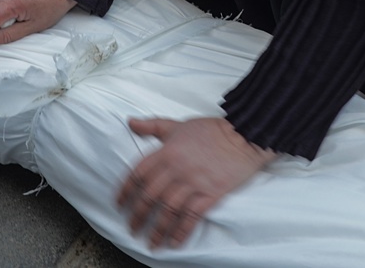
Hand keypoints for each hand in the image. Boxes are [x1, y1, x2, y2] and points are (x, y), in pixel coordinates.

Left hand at [118, 117, 277, 248]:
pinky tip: (175, 242)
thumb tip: (131, 122)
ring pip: (168, 210)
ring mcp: (193, 182)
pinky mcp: (211, 193)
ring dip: (158, 229)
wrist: (244, 134)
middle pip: (150, 196)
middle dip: (138, 216)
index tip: (119, 204)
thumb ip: (153, 125)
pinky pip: (192, 216)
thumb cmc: (212, 130)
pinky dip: (181, 231)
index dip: (126, 191)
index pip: (138, 174)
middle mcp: (176, 168)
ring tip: (152, 242)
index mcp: (167, 151)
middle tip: (133, 228)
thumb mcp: (179, 124)